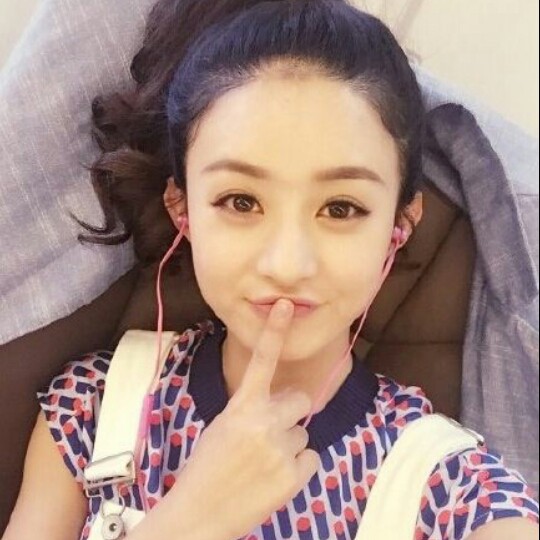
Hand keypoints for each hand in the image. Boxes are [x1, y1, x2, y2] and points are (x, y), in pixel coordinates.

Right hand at [171, 299, 319, 538]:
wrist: (199, 515)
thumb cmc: (205, 469)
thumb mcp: (222, 428)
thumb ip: (250, 411)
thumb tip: (278, 405)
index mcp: (241, 408)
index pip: (261, 362)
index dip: (274, 331)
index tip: (284, 305)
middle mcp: (264, 423)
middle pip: (300, 400)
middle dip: (291, 411)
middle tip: (273, 430)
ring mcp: (280, 449)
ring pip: (304, 433)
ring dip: (290, 444)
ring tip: (264, 463)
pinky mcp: (293, 476)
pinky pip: (310, 458)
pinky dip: (297, 468)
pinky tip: (274, 478)